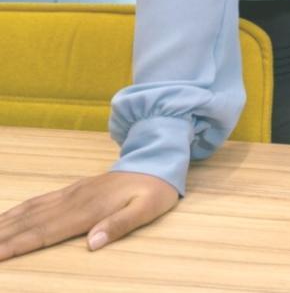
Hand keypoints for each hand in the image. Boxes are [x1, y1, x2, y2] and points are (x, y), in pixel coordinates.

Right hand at [0, 171, 178, 261]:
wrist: (157, 162)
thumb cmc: (154, 190)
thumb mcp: (148, 209)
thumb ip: (120, 225)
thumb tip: (92, 243)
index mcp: (89, 210)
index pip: (45, 232)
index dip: (18, 244)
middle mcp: (73, 201)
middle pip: (29, 223)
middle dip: (2, 237)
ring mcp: (70, 194)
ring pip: (29, 211)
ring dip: (4, 224)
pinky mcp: (71, 191)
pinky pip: (37, 202)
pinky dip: (16, 212)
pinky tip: (5, 219)